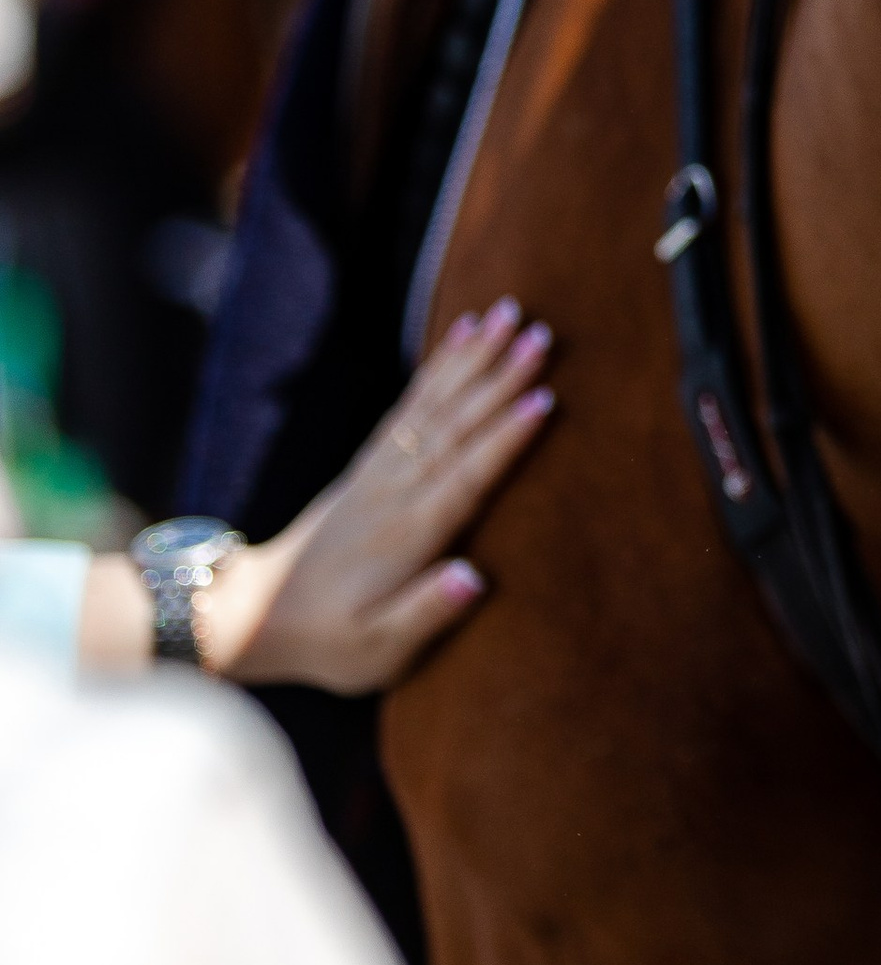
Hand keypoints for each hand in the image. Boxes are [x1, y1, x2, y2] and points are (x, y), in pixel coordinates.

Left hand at [197, 305, 555, 691]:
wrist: (252, 615)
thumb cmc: (326, 640)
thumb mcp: (374, 650)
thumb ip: (425, 614)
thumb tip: (475, 577)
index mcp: (406, 535)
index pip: (465, 477)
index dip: (506, 438)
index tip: (544, 397)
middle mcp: (395, 492)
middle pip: (456, 426)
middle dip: (500, 378)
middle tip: (540, 335)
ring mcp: (380, 472)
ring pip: (435, 405)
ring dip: (475, 358)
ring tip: (510, 314)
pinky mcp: (370, 464)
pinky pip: (411, 405)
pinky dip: (440, 368)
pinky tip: (463, 336)